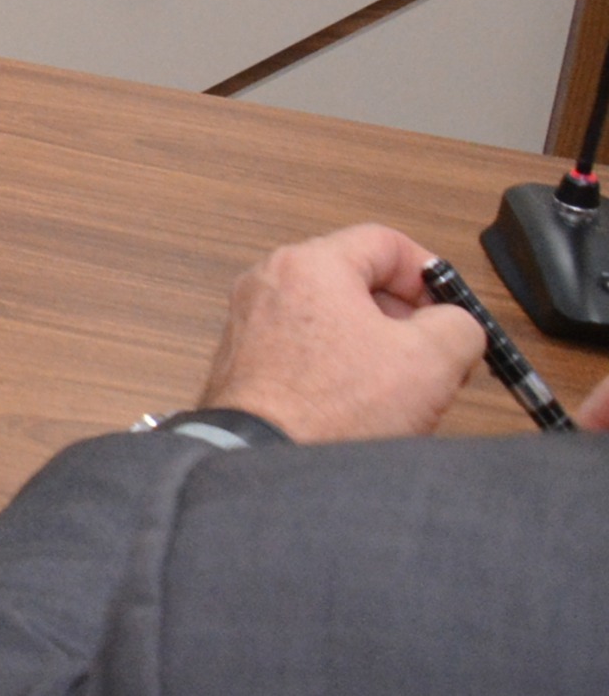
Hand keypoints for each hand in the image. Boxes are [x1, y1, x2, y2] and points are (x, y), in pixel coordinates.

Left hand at [196, 224, 487, 441]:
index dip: (429, 274)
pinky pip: (304, 346)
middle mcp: (269, 281)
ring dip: (376, 344)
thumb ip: (459, 325)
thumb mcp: (430, 361)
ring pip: (331, 316)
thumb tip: (456, 322)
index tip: (452, 312)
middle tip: (437, 356)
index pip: (383, 242)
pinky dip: (338, 364)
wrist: (268, 462)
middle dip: (405, 315)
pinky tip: (361, 404)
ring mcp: (250, 320)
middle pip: (355, 279)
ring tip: (404, 389)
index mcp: (309, 264)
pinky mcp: (244, 359)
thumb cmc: (338, 409)